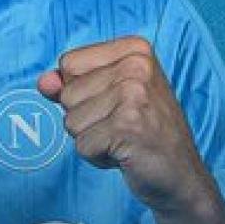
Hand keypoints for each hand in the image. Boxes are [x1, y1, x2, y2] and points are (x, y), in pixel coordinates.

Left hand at [37, 36, 213, 214]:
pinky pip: (82, 146)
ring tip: (124, 139)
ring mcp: (134, 95)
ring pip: (71, 121)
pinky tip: (126, 153)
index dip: (81, 91)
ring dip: (92, 138)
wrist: (180, 174)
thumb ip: (71, 83)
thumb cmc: (143, 132)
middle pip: (67, 94)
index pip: (68, 63)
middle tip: (123, 125)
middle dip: (86, 118)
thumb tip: (44, 82)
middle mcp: (137, 65)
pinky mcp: (127, 127)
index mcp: (134, 49)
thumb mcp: (108, 96)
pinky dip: (98, 157)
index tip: (114, 103)